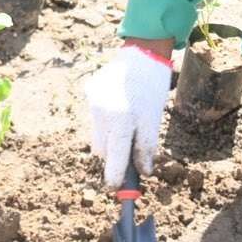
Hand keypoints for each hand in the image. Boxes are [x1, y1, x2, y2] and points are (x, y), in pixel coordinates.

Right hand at [81, 44, 172, 187]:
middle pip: (102, 149)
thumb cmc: (151, 88)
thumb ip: (146, 148)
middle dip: (113, 154)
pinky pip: (95, 116)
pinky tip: (118, 106)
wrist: (141, 54)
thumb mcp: (153, 120)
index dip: (114, 175)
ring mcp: (92, 103)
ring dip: (110, 136)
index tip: (115, 188)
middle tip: (129, 149)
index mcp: (120, 121)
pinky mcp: (88, 94)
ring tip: (126, 122)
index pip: (113, 157)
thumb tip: (142, 172)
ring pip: (97, 134)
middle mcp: (101, 114)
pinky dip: (106, 118)